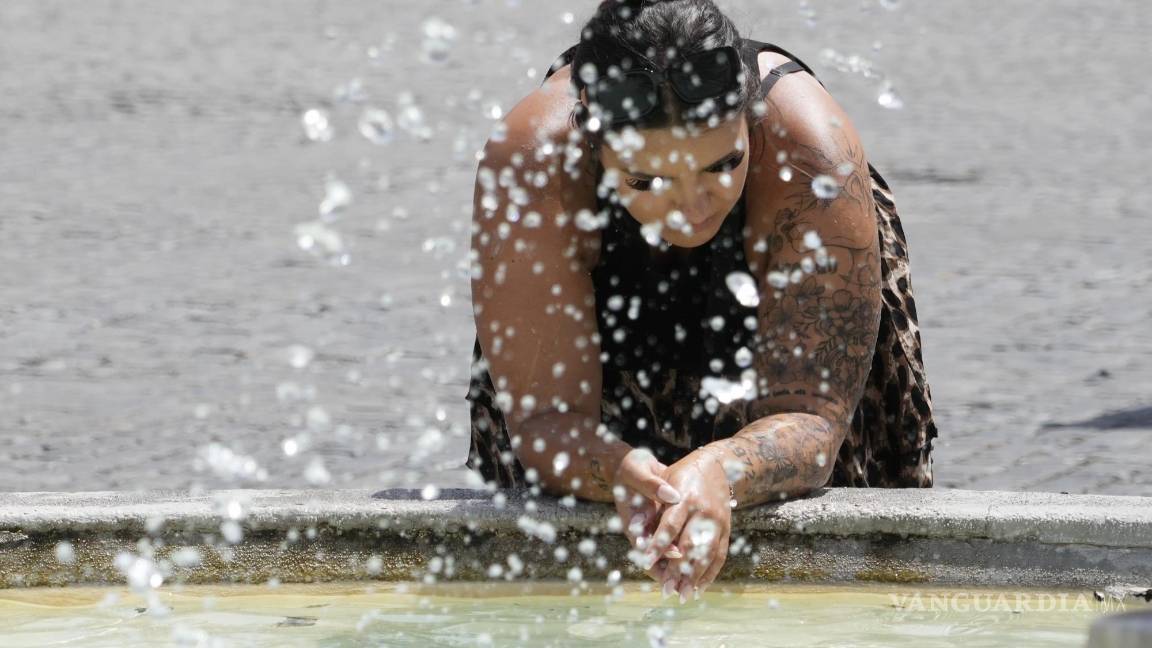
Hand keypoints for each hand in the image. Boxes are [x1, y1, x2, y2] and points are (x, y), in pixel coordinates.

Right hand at [611, 447, 684, 580]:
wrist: (633, 466)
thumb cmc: (632, 467)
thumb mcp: (637, 471)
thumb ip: (652, 485)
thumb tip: (672, 496)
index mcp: (633, 521)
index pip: (646, 545)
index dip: (661, 552)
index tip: (677, 555)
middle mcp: (643, 532)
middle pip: (657, 557)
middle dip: (672, 569)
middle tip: (688, 579)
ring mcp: (654, 531)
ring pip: (667, 555)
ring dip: (680, 567)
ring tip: (697, 578)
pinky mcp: (665, 526)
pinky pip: (674, 545)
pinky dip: (686, 554)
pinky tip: (702, 560)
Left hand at [641, 450, 731, 601]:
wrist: (718, 465)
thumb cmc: (682, 473)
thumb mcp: (663, 479)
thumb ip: (651, 504)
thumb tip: (637, 526)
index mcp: (685, 497)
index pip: (670, 525)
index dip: (658, 545)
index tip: (646, 563)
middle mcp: (703, 511)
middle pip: (690, 545)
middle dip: (678, 570)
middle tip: (666, 590)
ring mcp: (718, 522)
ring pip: (707, 554)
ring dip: (695, 578)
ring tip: (683, 595)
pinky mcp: (726, 529)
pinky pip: (719, 555)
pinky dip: (710, 573)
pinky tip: (699, 588)